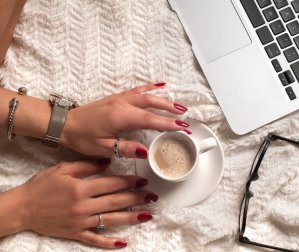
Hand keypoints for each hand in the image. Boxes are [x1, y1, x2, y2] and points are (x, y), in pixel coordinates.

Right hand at [18, 159, 156, 248]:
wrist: (23, 208)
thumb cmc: (42, 186)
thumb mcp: (63, 169)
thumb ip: (87, 164)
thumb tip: (108, 160)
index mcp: (81, 188)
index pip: (112, 184)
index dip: (129, 182)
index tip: (143, 180)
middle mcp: (84, 206)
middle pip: (116, 201)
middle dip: (136, 198)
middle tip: (152, 196)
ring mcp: (80, 221)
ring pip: (111, 220)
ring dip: (130, 217)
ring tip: (147, 214)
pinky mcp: (75, 233)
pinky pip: (95, 240)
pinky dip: (109, 243)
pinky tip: (123, 242)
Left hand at [61, 83, 189, 156]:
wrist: (65, 123)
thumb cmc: (82, 136)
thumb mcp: (101, 147)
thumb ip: (125, 148)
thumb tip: (146, 151)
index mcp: (120, 117)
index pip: (149, 120)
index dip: (167, 124)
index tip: (182, 127)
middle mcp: (122, 104)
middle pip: (152, 104)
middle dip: (171, 110)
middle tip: (186, 116)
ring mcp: (120, 98)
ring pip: (147, 95)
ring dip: (165, 99)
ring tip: (179, 104)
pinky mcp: (117, 97)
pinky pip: (137, 90)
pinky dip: (150, 87)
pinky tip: (160, 85)